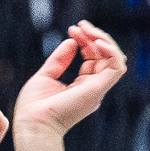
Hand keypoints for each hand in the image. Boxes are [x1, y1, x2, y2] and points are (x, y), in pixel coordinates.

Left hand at [14, 22, 126, 142]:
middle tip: (78, 26)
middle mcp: (92, 89)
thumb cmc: (34, 108)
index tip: (72, 30)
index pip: (93, 58)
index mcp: (81, 88)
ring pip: (114, 59)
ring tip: (87, 30)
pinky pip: (116, 67)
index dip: (86, 40)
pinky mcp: (97, 90)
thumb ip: (60, 59)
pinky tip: (96, 41)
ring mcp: (95, 90)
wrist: (32, 124)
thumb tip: (72, 41)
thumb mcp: (46, 75)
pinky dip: (111, 51)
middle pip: (104, 56)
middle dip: (94, 36)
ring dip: (103, 39)